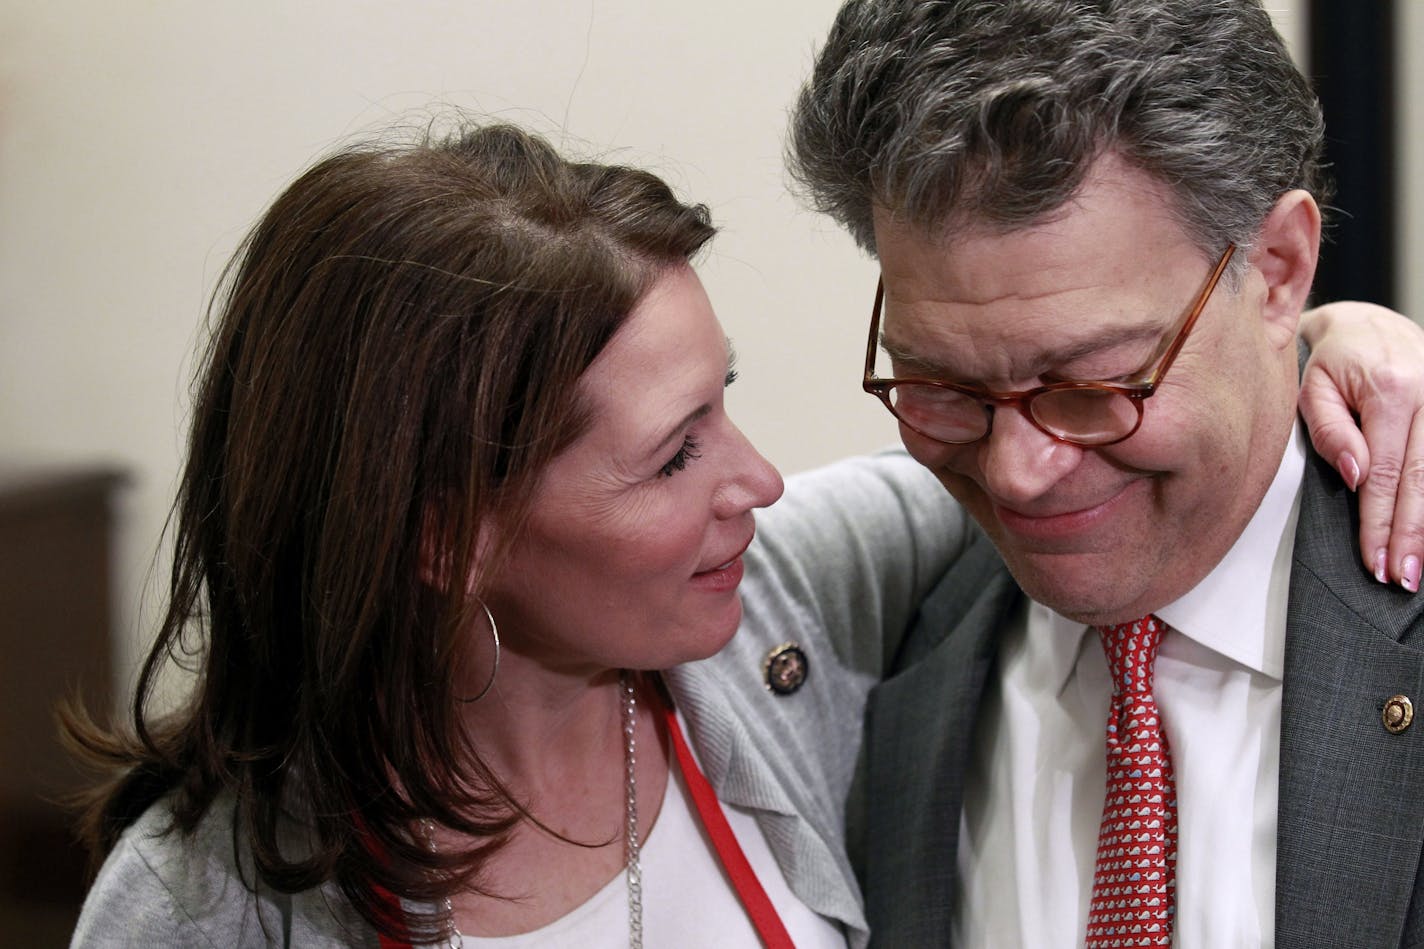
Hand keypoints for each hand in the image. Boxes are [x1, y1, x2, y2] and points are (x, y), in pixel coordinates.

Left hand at [1299, 301, 1423, 590]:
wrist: (1370, 323)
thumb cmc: (1334, 361)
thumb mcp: (1313, 390)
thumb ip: (1332, 433)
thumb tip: (1356, 478)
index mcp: (1393, 391)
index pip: (1385, 472)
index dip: (1378, 522)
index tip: (1374, 560)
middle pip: (1423, 481)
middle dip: (1411, 535)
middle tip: (1402, 578)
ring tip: (1419, 569)